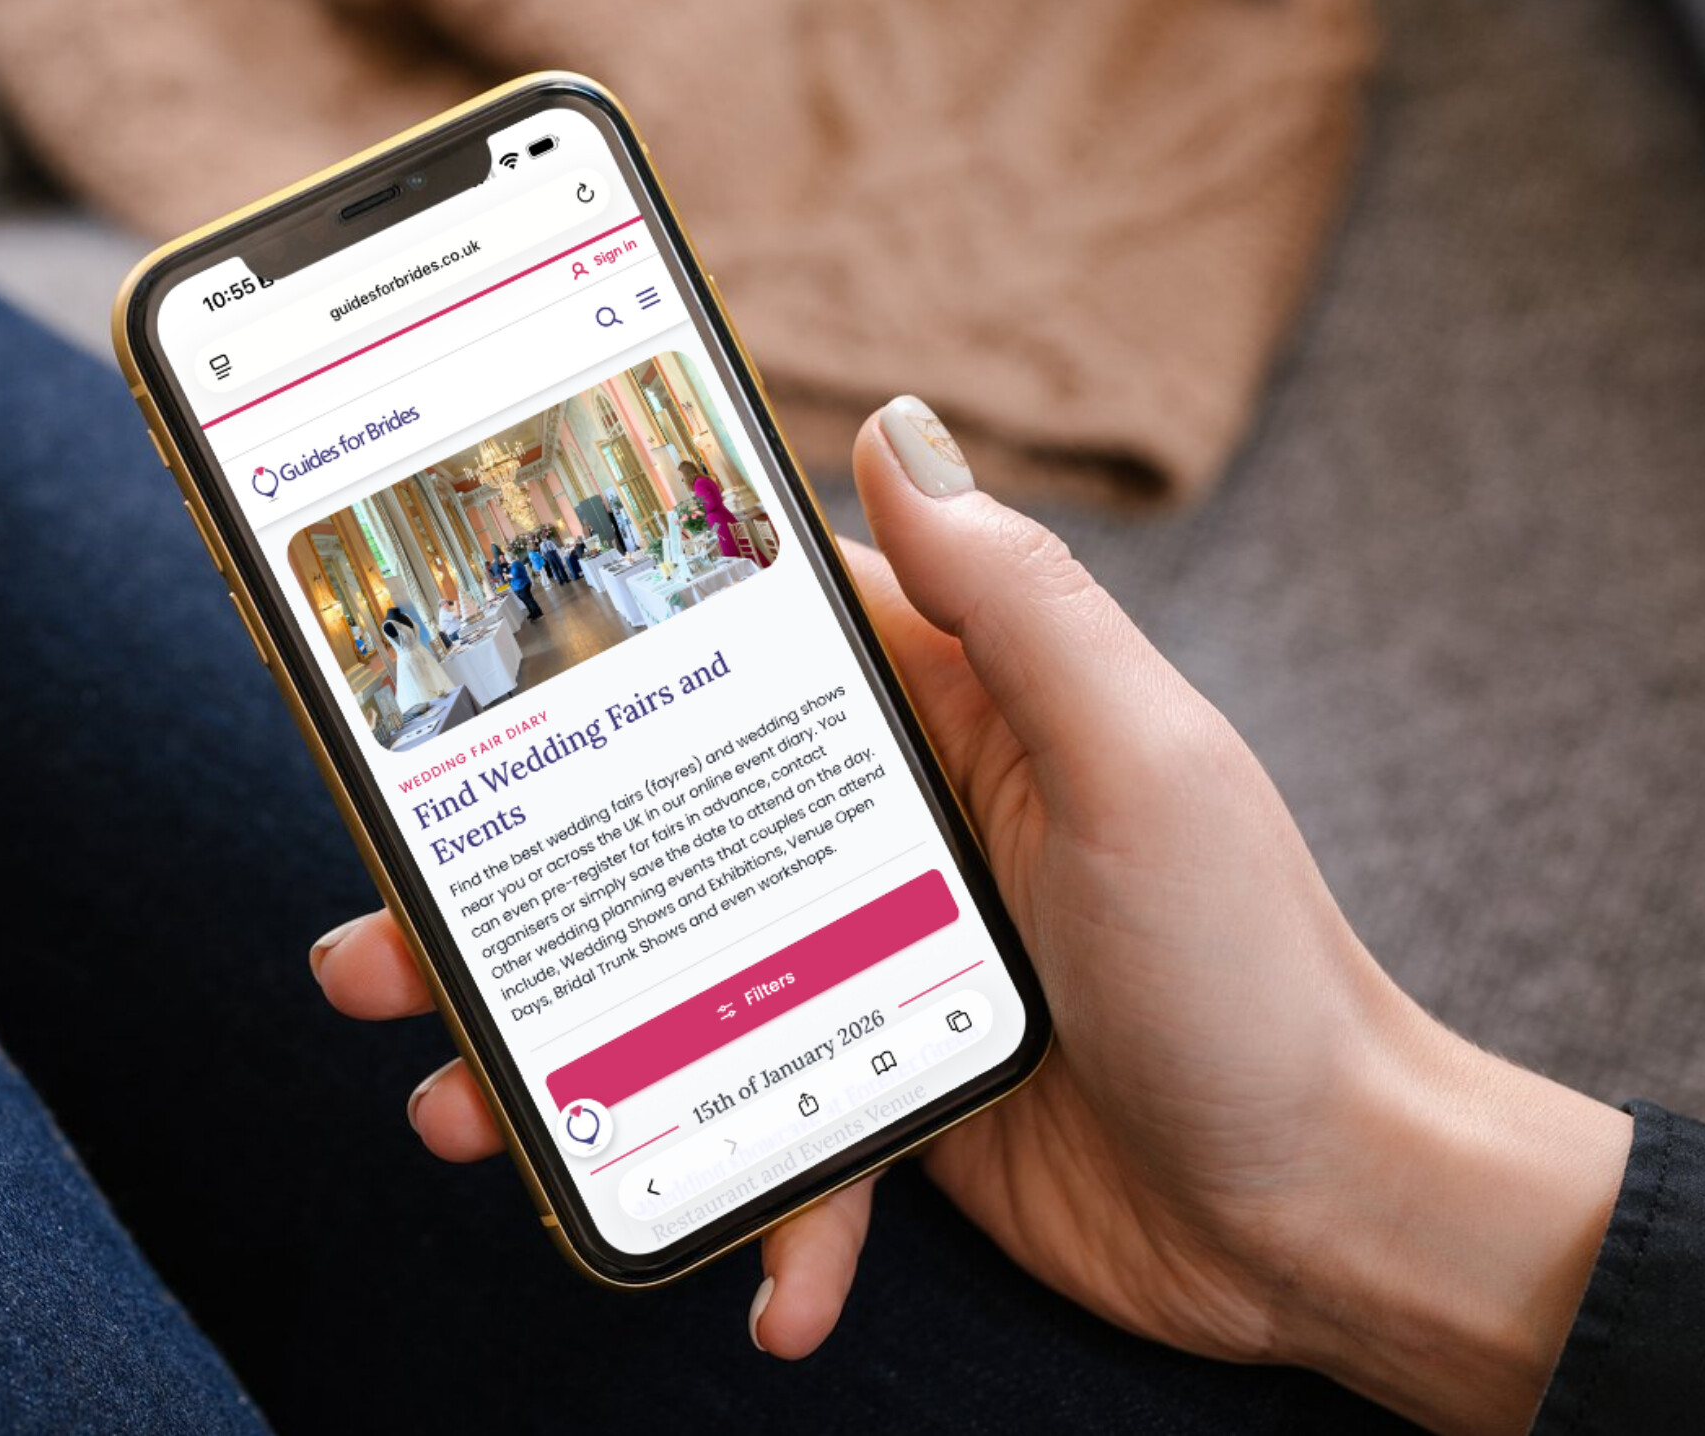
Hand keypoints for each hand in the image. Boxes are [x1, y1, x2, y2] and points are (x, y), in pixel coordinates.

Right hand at [310, 397, 1630, 1435]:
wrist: (1326, 1210)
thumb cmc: (1254, 972)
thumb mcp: (1142, 765)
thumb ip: (1017, 605)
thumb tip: (895, 422)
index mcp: (947, 715)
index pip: (746, 637)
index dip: (597, 630)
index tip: (451, 651)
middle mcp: (893, 830)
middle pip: (662, 830)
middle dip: (516, 888)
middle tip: (379, 935)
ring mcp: (876, 965)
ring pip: (673, 985)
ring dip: (559, 1052)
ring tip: (455, 1109)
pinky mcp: (884, 1090)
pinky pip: (773, 1131)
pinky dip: (752, 1207)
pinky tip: (754, 1282)